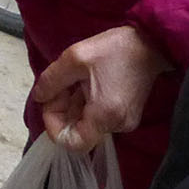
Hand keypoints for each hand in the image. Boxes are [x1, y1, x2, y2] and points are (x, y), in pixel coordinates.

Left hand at [32, 26, 172, 150]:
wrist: (150, 44)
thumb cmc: (113, 49)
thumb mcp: (74, 58)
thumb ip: (51, 81)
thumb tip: (38, 98)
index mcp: (105, 116)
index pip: (72, 144)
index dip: (53, 126)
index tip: (51, 101)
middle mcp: (118, 125)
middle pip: (77, 133)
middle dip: (61, 111)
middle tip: (61, 85)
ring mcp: (125, 122)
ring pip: (86, 125)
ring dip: (72, 106)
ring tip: (74, 81)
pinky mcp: (127, 116)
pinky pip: (98, 118)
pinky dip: (85, 105)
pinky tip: (86, 85)